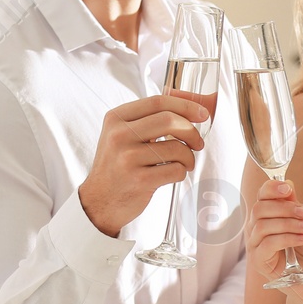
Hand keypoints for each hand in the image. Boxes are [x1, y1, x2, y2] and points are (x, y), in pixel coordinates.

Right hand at [78, 94, 210, 236]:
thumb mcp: (123, 135)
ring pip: (176, 148)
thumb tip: (193, 105)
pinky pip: (176, 170)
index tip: (202, 113)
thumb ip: (149, 118)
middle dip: (191, 131)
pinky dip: (181, 172)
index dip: (185, 105)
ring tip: (184, 163)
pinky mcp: (138, 180)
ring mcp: (127, 158)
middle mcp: (119, 135)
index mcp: (116, 118)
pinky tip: (173, 174)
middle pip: (169, 120)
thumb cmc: (118, 165)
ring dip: (189, 157)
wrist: (99, 201)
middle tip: (197, 143)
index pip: (157, 102)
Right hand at [246, 179, 302, 290]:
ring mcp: (255, 245)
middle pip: (259, 208)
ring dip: (289, 224)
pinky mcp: (258, 261)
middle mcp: (257, 229)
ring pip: (263, 225)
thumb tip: (287, 184)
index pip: (261, 196)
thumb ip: (297, 204)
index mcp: (268, 216)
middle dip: (284, 208)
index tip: (288, 189)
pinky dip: (288, 238)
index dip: (271, 188)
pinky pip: (268, 243)